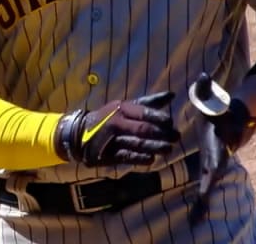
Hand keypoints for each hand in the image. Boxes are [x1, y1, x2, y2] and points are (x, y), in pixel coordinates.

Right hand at [58, 92, 180, 166]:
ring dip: (154, 146)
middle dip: (161, 133)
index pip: (143, 111)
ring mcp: (112, 139)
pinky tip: (151, 159)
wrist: (79, 133)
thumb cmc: (109, 117)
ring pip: (136, 143)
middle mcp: (117, 122)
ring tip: (168, 149)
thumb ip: (149, 103)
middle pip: (142, 128)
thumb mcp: (126, 106)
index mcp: (122, 108)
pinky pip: (126, 156)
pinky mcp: (108, 154)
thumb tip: (172, 95)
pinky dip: (139, 158)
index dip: (158, 117)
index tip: (171, 122)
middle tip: (176, 137)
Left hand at [188, 73, 255, 217]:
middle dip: (207, 193)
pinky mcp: (209, 172)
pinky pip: (205, 190)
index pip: (216, 155)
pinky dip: (201, 205)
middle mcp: (220, 158)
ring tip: (196, 222)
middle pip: (213, 178)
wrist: (233, 122)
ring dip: (203, 205)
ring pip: (209, 188)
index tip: (210, 178)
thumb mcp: (212, 99)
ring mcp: (215, 167)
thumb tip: (202, 76)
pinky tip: (195, 221)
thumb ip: (205, 89)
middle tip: (200, 210)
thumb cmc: (219, 110)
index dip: (214, 166)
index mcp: (219, 142)